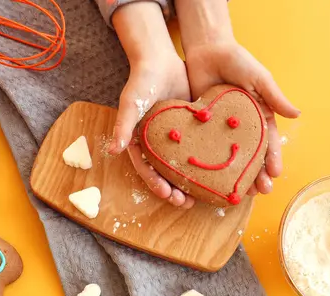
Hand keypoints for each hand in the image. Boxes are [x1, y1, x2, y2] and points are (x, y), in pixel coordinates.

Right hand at [110, 2, 194, 207]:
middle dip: (174, 189)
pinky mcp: (189, 130)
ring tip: (200, 196)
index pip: (146, 168)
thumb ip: (123, 126)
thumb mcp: (132, 103)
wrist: (161, 59)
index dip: (155, 183)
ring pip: (182, 165)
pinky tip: (215, 172)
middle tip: (186, 202)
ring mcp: (174, 138)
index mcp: (140, 142)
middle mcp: (157, 144)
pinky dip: (203, 162)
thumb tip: (114, 151)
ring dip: (189, 182)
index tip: (167, 195)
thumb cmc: (141, 81)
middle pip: (165, 173)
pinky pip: (197, 149)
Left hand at [176, 0, 299, 195]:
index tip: (275, 174)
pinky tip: (209, 181)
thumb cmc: (237, 60)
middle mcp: (241, 128)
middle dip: (256, 175)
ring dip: (235, 177)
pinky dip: (208, 166)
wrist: (207, 49)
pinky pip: (205, 149)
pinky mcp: (201, 128)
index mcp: (258, 117)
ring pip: (229, 159)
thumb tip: (297, 115)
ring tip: (238, 194)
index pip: (268, 143)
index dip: (272, 159)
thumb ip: (274, 96)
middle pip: (250, 157)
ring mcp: (220, 130)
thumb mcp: (259, 77)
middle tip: (260, 192)